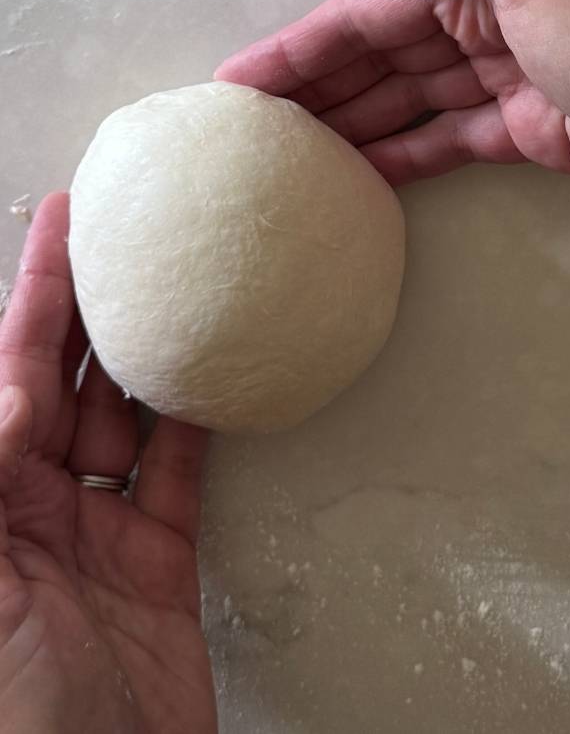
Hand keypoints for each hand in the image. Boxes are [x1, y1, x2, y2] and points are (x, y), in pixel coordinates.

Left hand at [0, 194, 215, 733]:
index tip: (61, 220)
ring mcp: (96, 536)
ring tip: (176, 284)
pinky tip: (213, 377)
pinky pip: (177, 475)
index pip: (9, 371)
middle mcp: (33, 508)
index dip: (33, 291)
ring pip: (125, 417)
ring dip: (148, 351)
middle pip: (65, 380)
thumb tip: (13, 395)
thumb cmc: (13, 717)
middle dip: (90, 302)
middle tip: (124, 230)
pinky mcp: (157, 567)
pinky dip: (200, 423)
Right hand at [217, 0, 569, 239]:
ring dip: (355, 120)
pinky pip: (454, 137)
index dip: (309, 38)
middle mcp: (505, 8)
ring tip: (286, 160)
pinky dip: (407, 152)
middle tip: (249, 132)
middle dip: (322, 83)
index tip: (243, 81)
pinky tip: (358, 176)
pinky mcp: (541, 132)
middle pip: (391, 48)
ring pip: (417, 95)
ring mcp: (522, 73)